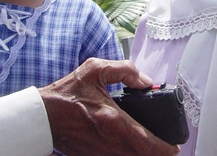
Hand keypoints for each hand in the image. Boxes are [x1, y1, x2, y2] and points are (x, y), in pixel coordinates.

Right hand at [39, 58, 179, 155]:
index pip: (146, 142)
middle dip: (157, 154)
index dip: (164, 148)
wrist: (42, 116)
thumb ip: (125, 70)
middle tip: (167, 148)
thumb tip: (146, 80)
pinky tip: (133, 148)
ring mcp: (100, 153)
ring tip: (152, 148)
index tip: (175, 147)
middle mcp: (109, 141)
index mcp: (113, 120)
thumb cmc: (67, 92)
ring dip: (142, 155)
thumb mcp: (95, 69)